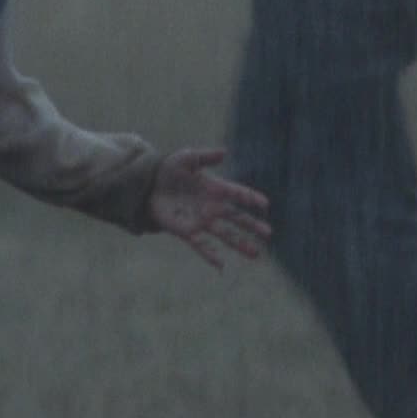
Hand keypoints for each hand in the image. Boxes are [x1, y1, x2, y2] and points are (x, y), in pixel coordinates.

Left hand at [148, 147, 271, 268]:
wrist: (148, 184)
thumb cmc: (170, 169)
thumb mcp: (188, 158)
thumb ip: (206, 157)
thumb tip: (225, 153)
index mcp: (215, 188)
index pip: (238, 194)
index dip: (251, 198)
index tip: (265, 204)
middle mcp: (212, 206)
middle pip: (237, 218)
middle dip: (252, 226)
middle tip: (268, 234)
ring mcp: (201, 220)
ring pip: (225, 235)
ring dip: (240, 244)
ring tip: (255, 253)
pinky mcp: (186, 231)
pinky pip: (201, 245)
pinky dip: (210, 254)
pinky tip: (221, 265)